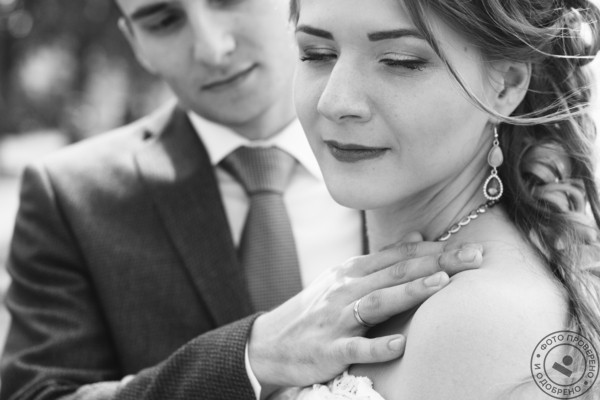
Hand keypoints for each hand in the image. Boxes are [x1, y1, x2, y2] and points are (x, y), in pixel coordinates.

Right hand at [248, 233, 482, 394]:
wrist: (269, 343)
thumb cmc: (313, 311)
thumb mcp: (342, 278)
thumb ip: (380, 260)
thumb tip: (417, 237)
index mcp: (351, 271)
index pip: (398, 255)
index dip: (435, 250)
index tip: (469, 246)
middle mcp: (345, 289)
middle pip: (395, 272)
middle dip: (437, 263)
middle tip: (474, 256)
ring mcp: (336, 319)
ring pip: (377, 301)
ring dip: (410, 292)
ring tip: (442, 284)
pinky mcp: (328, 349)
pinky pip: (355, 347)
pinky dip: (377, 345)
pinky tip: (401, 344)